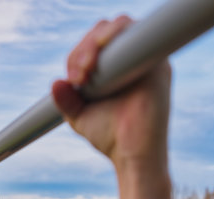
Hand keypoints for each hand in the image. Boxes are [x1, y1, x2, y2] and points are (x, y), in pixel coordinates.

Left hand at [52, 16, 172, 198]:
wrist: (130, 155)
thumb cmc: (109, 136)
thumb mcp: (78, 116)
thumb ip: (66, 100)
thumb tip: (56, 83)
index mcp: (113, 70)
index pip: (93, 45)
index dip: (78, 53)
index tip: (73, 79)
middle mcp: (130, 61)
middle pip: (104, 32)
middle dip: (84, 48)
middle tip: (78, 76)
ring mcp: (145, 60)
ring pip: (119, 27)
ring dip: (95, 42)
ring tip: (85, 70)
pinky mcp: (158, 64)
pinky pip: (139, 35)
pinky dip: (116, 35)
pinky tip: (100, 54)